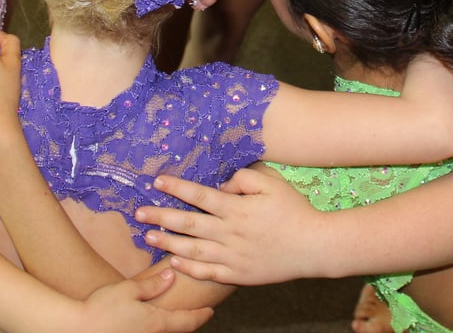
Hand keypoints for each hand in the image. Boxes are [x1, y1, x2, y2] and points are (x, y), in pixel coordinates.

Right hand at [81, 270, 212, 332]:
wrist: (78, 328)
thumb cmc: (102, 307)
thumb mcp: (129, 290)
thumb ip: (152, 285)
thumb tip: (171, 277)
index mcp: (156, 322)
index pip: (187, 321)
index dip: (200, 315)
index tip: (210, 311)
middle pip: (178, 331)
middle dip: (189, 323)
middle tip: (198, 313)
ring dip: (173, 326)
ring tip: (178, 317)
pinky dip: (159, 328)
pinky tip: (153, 321)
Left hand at [136, 167, 322, 284]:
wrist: (315, 246)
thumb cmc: (294, 211)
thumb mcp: (272, 184)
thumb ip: (245, 178)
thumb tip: (223, 184)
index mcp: (237, 208)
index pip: (200, 195)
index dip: (177, 187)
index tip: (157, 180)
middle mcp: (231, 232)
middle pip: (189, 223)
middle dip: (161, 216)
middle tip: (138, 212)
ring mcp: (233, 256)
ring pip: (193, 249)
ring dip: (168, 242)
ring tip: (148, 235)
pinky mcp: (239, 275)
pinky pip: (208, 272)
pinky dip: (189, 268)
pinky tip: (173, 261)